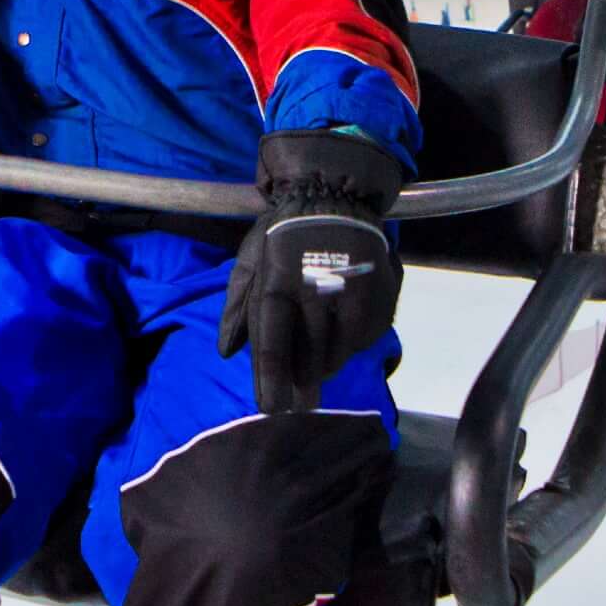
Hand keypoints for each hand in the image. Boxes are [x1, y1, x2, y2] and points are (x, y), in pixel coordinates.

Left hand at [220, 129, 404, 415]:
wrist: (333, 193)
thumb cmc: (283, 232)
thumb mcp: (250, 260)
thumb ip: (237, 306)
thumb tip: (227, 352)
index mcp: (278, 282)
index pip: (273, 341)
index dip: (271, 380)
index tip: (272, 411)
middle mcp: (315, 289)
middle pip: (309, 354)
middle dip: (303, 385)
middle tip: (301, 408)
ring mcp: (351, 292)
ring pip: (340, 350)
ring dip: (327, 365)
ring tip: (320, 371)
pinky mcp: (378, 294)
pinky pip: (364, 336)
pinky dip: (352, 343)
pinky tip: (343, 335)